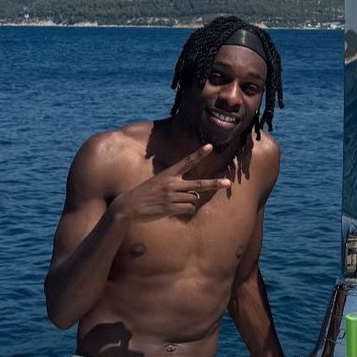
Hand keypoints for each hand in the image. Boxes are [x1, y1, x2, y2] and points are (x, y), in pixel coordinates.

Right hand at [112, 144, 231, 222]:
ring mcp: (171, 197)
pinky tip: (174, 208)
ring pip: (193, 199)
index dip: (199, 154)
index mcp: (169, 174)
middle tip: (228, 182)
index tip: (210, 146)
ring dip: (189, 201)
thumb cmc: (146, 193)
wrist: (128, 206)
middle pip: (199, 185)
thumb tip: (195, 194)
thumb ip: (176, 184)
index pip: (187, 162)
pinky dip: (185, 209)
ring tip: (174, 201)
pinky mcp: (169, 209)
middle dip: (214, 184)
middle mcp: (172, 184)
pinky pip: (188, 209)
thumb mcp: (159, 182)